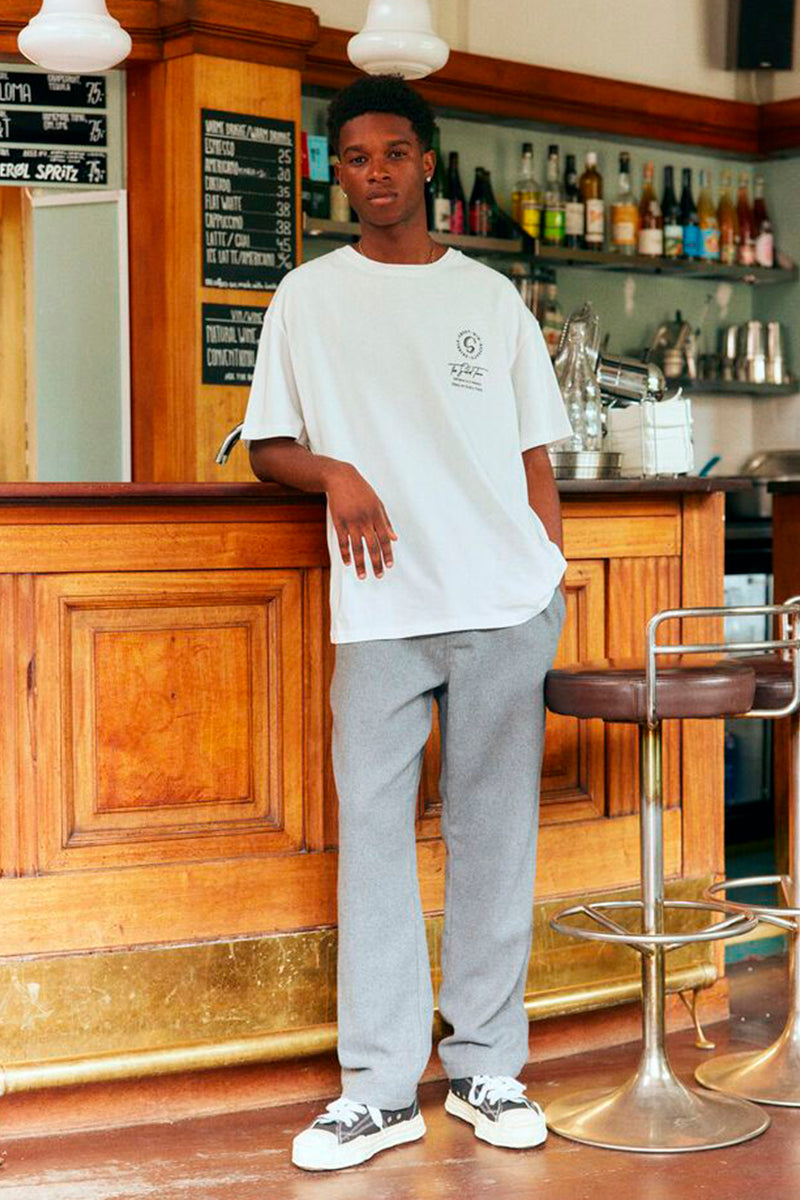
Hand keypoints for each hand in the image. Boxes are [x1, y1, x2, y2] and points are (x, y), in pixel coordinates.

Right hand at [325, 462, 397, 579]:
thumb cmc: (362, 491)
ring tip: (362, 576)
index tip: (389, 565)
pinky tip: (348, 563)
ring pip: (357, 548)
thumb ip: (386, 522)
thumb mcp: (378, 504)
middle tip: (378, 575)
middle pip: (372, 546)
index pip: (385, 539)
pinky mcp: (339, 522)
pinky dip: (345, 554)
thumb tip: (395, 538)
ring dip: (360, 564)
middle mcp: (365, 520)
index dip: (388, 553)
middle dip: (376, 563)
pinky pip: (343, 542)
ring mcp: (351, 522)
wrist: (341, 479)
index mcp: (377, 516)